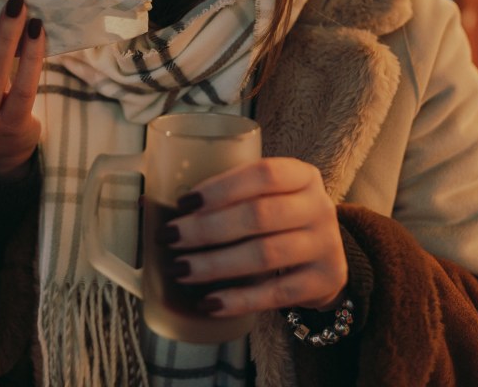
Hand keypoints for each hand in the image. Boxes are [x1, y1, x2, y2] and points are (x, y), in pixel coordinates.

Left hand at [166, 157, 346, 315]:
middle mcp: (318, 207)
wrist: (326, 261)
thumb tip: (152, 202)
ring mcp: (325, 245)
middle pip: (259, 215)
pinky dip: (239, 299)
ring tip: (180, 270)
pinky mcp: (323, 281)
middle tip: (169, 238)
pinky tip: (209, 302)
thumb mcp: (268, 199)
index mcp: (302, 176)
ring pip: (264, 255)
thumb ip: (225, 197)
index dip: (221, 187)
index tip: (183, 202)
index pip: (263, 174)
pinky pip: (276, 293)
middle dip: (206, 228)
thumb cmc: (281, 222)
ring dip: (215, 264)